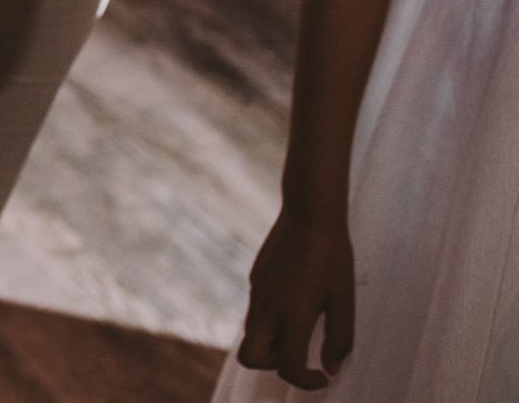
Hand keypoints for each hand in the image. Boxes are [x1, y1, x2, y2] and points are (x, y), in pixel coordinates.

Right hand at [236, 207, 356, 389]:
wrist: (308, 212)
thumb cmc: (332, 255)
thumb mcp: (344, 300)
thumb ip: (340, 339)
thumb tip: (332, 367)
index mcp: (292, 316)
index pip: (288, 367)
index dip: (306, 382)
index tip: (324, 377)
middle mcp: (267, 308)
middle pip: (249, 358)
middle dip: (274, 366)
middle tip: (302, 355)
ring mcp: (257, 293)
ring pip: (251, 336)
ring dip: (273, 344)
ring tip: (304, 325)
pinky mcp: (255, 279)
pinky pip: (257, 313)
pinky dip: (272, 322)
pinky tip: (297, 299)